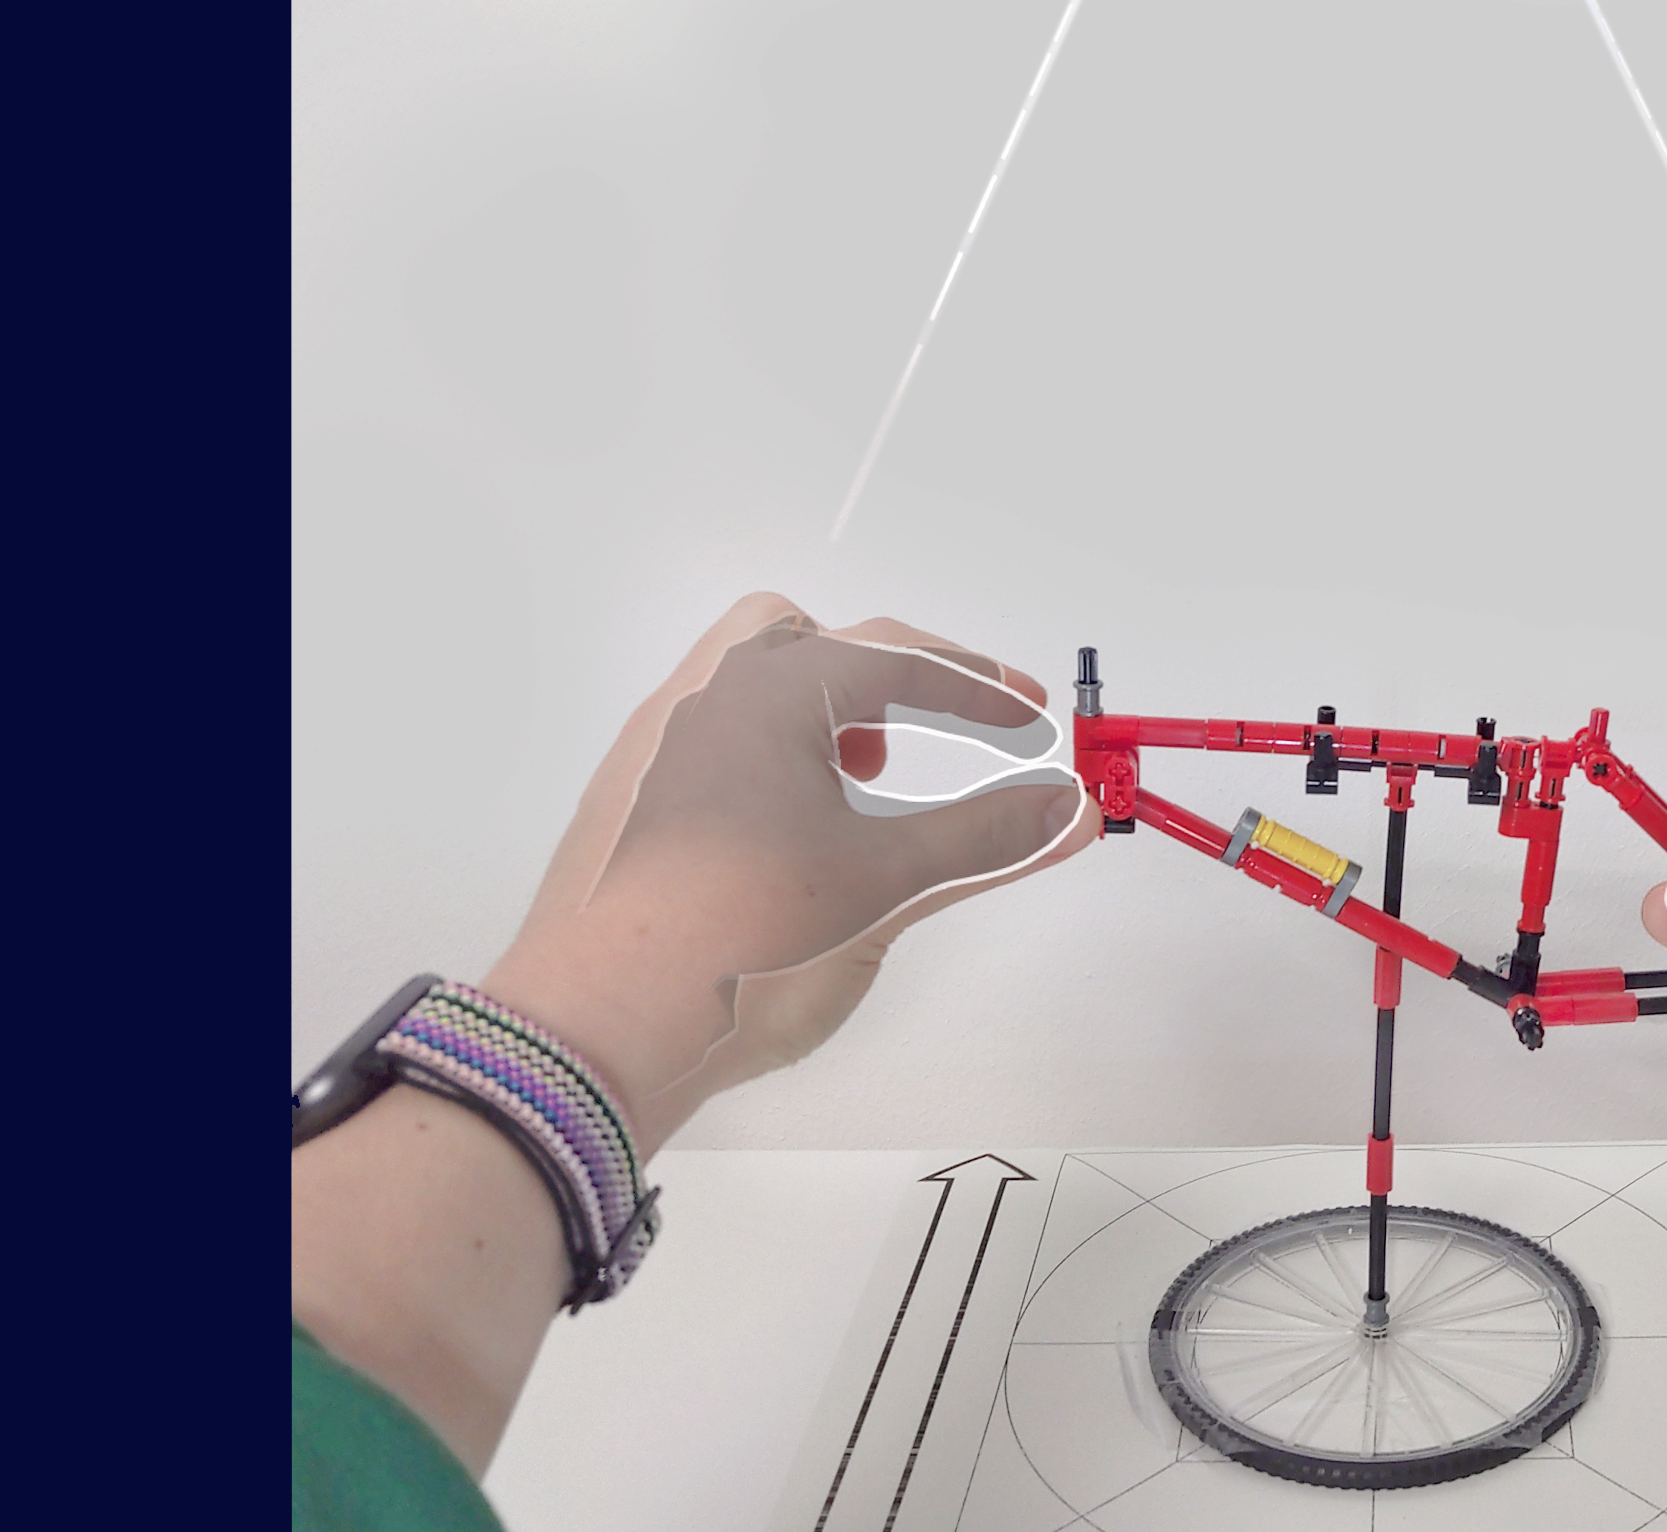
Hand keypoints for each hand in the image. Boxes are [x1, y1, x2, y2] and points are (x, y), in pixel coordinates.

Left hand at [482, 593, 1095, 1152]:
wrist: (595, 1028)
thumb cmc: (743, 946)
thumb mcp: (888, 887)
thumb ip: (988, 840)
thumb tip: (1070, 811)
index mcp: (772, 691)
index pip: (901, 662)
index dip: (982, 691)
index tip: (1035, 722)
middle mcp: (705, 694)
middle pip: (820, 639)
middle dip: (904, 677)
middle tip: (965, 724)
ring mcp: (655, 742)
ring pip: (751, 673)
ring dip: (826, 700)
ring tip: (869, 771)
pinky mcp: (626, 795)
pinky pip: (714, 727)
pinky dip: (774, 743)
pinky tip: (792, 823)